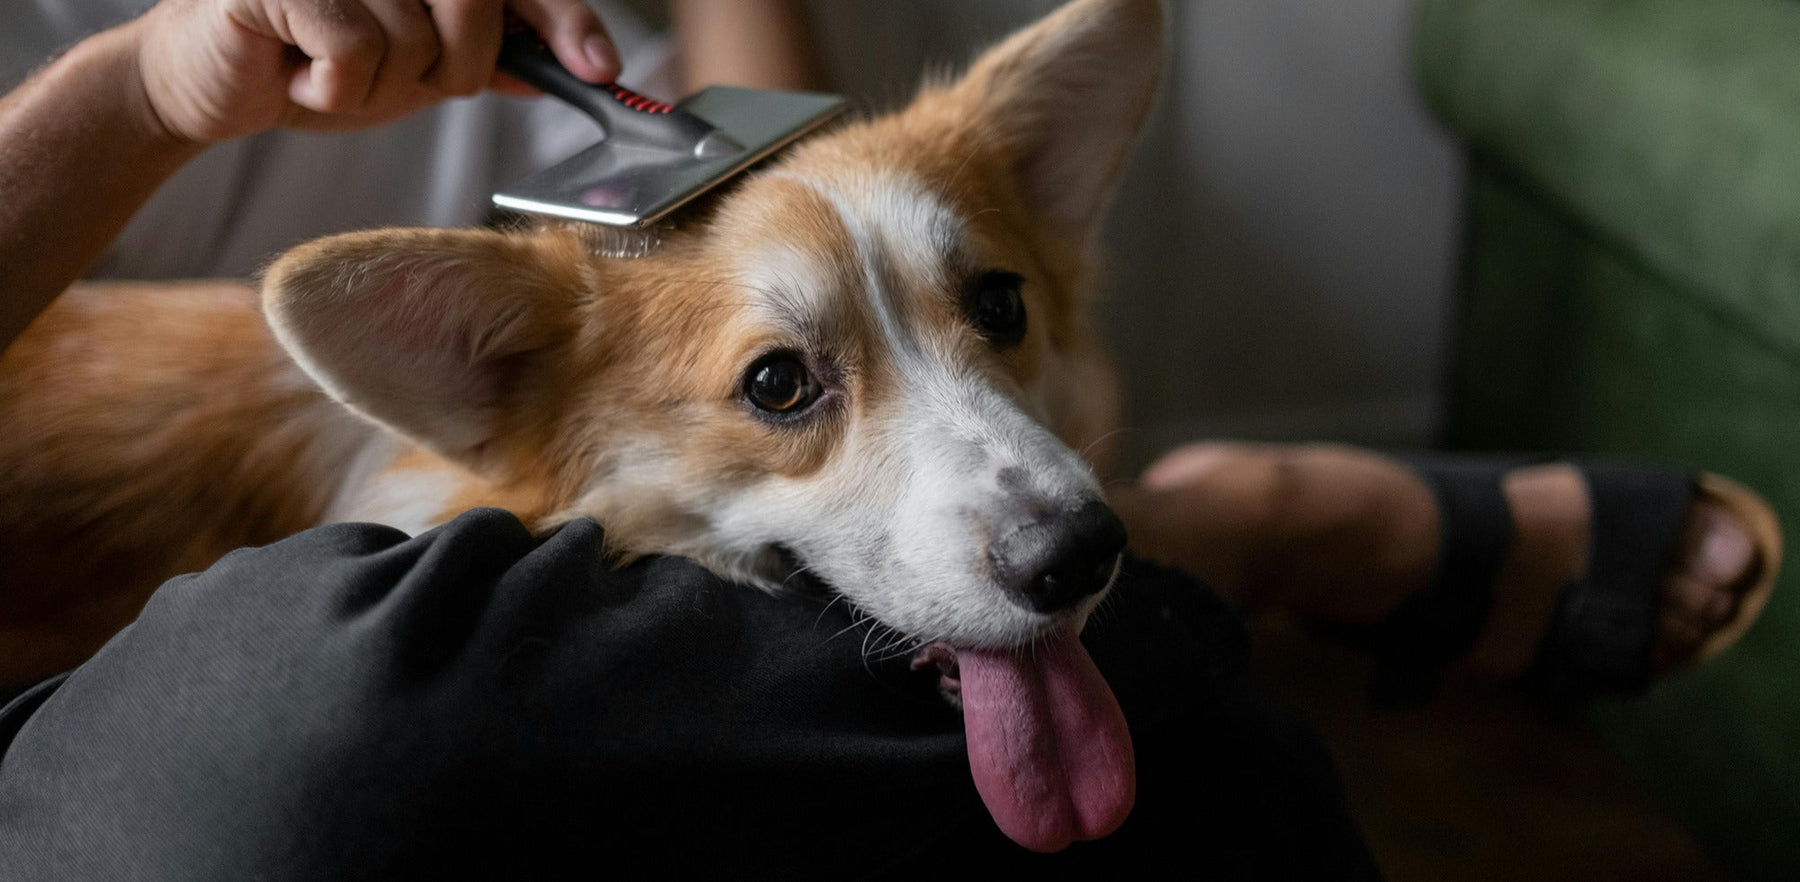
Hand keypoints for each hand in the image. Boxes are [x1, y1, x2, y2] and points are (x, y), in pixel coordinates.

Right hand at [129, 0, 619, 144]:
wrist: (214, 84)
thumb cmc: (317, 61)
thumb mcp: (422, 67)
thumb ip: (491, 56)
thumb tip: (573, 65)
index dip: (564, 18)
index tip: (599, 68)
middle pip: (475, 6)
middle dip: (455, 66)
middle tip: (406, 78)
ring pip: (413, 42)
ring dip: (379, 87)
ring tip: (330, 72)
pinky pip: (354, 52)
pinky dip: (334, 89)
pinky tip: (299, 75)